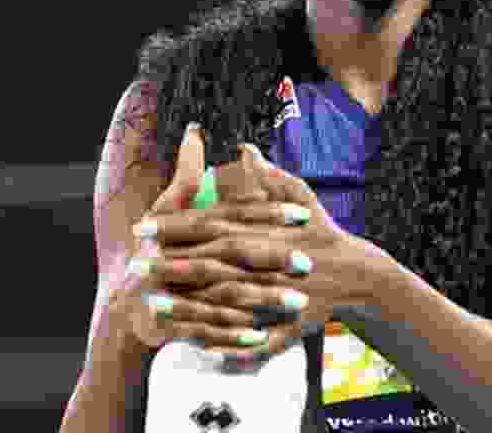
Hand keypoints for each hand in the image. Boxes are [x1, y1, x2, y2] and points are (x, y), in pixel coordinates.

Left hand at [137, 129, 381, 365]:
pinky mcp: (282, 325)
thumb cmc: (322, 231)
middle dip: (170, 262)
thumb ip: (270, 175)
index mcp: (263, 229)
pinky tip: (194, 341)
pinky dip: (222, 340)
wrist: (356, 274)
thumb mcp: (301, 195)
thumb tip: (246, 149)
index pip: (209, 224)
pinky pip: (247, 336)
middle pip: (210, 261)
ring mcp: (273, 295)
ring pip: (223, 299)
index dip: (174, 226)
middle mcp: (265, 261)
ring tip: (150, 302)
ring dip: (186, 302)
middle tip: (135, 265)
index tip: (142, 227)